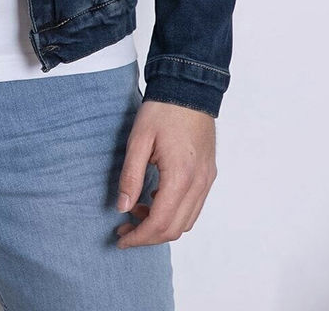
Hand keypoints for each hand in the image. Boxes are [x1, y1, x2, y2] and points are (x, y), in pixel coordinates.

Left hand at [114, 98, 217, 248]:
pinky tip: (154, 199)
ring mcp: (206, 180)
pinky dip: (173, 212)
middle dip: (148, 235)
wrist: (188, 89)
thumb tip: (122, 207)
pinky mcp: (208, 174)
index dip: (139, 236)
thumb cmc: (162, 111)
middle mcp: (198, 184)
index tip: (121, 239)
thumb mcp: (138, 140)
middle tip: (124, 229)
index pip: (160, 222)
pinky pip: (193, 206)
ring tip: (136, 211)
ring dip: (161, 225)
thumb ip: (130, 176)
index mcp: (180, 177)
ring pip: (187, 221)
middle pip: (175, 228)